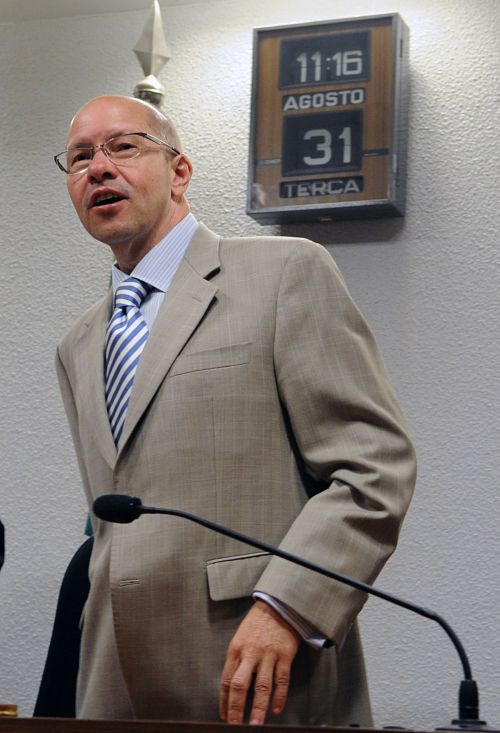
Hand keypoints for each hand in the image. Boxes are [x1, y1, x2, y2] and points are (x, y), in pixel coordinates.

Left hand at [219, 600, 299, 724]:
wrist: (277, 606)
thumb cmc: (257, 625)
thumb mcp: (240, 639)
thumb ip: (237, 662)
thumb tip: (232, 689)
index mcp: (236, 649)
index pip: (227, 680)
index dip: (225, 701)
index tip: (225, 717)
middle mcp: (250, 653)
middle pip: (241, 684)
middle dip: (237, 708)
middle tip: (236, 725)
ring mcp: (268, 654)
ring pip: (262, 686)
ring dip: (259, 707)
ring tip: (256, 724)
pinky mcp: (284, 655)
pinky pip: (282, 680)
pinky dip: (279, 696)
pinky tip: (276, 709)